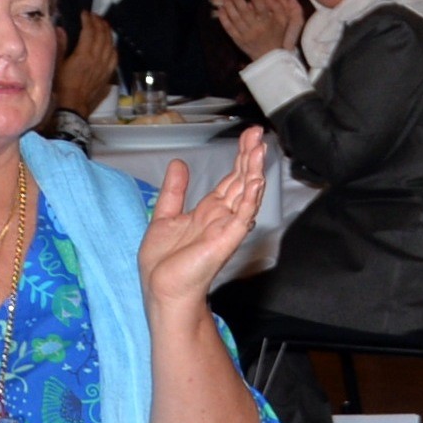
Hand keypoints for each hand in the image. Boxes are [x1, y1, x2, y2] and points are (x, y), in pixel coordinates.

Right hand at [56, 14, 116, 115]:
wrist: (73, 106)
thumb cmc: (62, 86)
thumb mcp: (57, 65)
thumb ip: (60, 46)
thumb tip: (61, 30)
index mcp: (84, 55)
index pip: (89, 32)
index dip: (88, 20)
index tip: (85, 13)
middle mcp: (97, 59)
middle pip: (103, 36)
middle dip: (100, 23)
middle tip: (95, 16)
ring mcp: (105, 67)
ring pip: (110, 44)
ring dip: (108, 33)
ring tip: (104, 25)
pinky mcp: (108, 74)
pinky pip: (114, 56)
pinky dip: (113, 46)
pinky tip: (111, 44)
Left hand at [138, 129, 267, 311]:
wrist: (162, 289)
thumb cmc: (163, 263)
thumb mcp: (164, 217)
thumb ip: (174, 191)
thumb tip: (177, 164)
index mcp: (209, 211)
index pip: (231, 179)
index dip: (240, 158)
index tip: (247, 136)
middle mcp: (222, 216)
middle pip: (242, 180)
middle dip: (250, 156)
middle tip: (257, 133)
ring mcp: (227, 226)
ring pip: (247, 193)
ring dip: (254, 170)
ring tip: (260, 148)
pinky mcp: (227, 238)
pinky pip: (243, 214)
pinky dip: (251, 197)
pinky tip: (255, 180)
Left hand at [217, 0, 304, 62]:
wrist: (270, 57)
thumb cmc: (278, 36)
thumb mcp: (283, 21)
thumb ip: (279, 6)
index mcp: (268, 22)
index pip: (261, 7)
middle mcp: (256, 28)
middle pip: (244, 10)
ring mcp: (245, 34)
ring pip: (235, 18)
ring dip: (228, 5)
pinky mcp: (238, 40)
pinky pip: (228, 28)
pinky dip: (223, 18)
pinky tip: (220, 9)